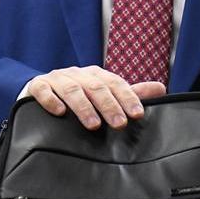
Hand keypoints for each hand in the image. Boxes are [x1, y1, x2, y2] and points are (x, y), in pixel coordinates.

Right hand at [27, 66, 164, 129]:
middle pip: (95, 87)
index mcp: (95, 75)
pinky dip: (51, 100)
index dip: (127, 97)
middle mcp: (77, 74)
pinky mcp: (37, 86)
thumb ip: (130, 92)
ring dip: (83, 107)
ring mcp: (56, 79)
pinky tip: (60, 112)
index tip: (137, 114)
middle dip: (109, 106)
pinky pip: (43, 91)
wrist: (40, 90)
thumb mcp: (104, 93)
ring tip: (93, 124)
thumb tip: (161, 88)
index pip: (115, 83)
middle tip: (119, 124)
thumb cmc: (78, 94)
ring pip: (71, 90)